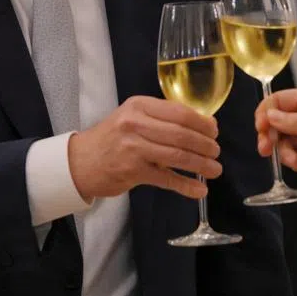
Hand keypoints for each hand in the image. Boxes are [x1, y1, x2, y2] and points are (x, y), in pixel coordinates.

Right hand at [68, 96, 221, 200]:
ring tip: (215, 169)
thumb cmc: (112, 138)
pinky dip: (186, 185)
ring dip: (201, 164)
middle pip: (181, 134)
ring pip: (177, 156)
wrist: (80, 162)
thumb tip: (203, 124)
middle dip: (204, 145)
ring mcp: (133, 148)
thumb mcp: (133, 117)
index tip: (214, 131)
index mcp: (139, 105)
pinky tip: (200, 189)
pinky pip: (166, 179)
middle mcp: (135, 124)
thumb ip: (162, 118)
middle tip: (216, 152)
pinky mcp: (132, 172)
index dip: (201, 123)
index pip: (179, 112)